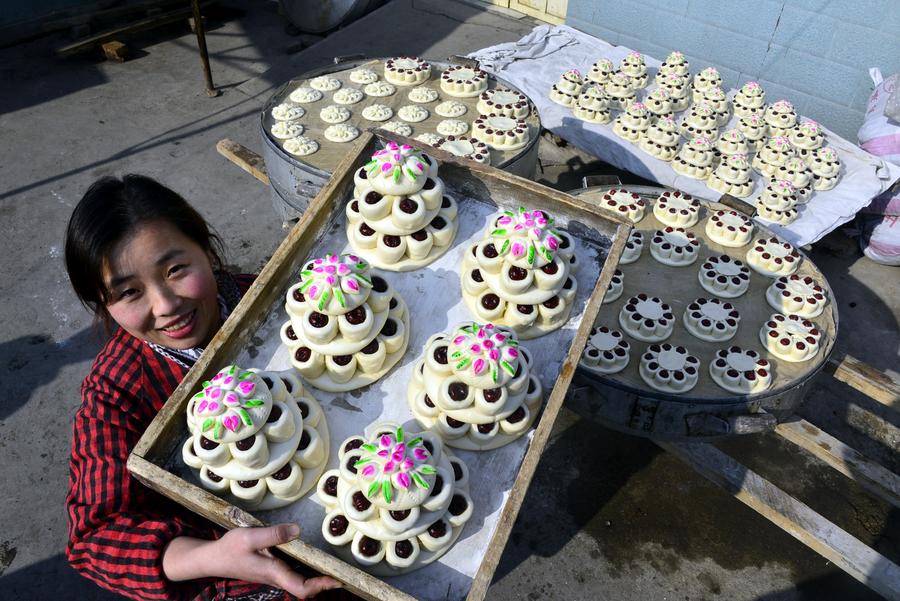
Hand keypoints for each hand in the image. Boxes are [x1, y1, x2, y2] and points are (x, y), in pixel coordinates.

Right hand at [163, 523, 341, 597]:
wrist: (212, 558)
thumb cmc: (230, 548)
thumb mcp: (251, 536)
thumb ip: (274, 534)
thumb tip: (298, 530)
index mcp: (274, 572)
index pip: (301, 587)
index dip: (320, 586)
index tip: (337, 580)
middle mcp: (276, 576)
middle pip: (303, 587)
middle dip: (323, 583)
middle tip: (341, 574)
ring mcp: (273, 574)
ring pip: (298, 581)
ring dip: (316, 577)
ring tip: (332, 568)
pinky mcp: (269, 569)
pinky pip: (292, 573)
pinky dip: (305, 570)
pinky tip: (311, 560)